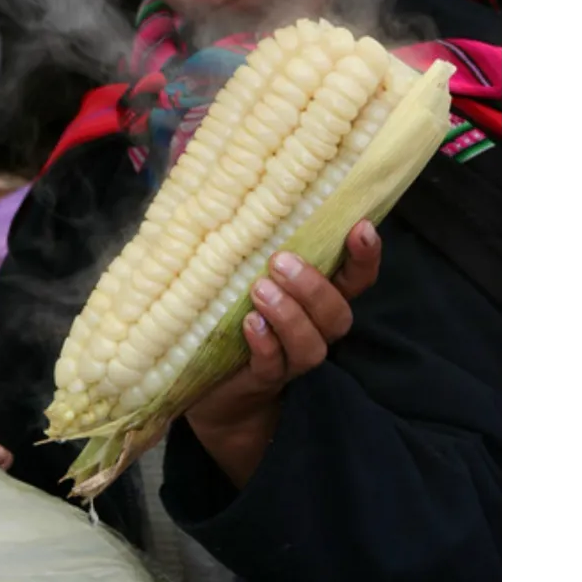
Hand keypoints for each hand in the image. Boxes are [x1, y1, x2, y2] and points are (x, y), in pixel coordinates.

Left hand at [186, 220, 381, 486]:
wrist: (216, 387)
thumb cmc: (238, 315)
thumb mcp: (254, 277)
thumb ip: (265, 250)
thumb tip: (250, 194)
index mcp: (319, 300)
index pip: (356, 279)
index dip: (365, 257)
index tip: (360, 228)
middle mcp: (315, 330)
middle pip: (337, 314)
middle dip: (313, 287)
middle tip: (280, 261)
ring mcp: (292, 359)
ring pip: (311, 345)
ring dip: (289, 315)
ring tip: (260, 289)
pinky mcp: (263, 380)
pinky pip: (273, 366)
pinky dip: (265, 344)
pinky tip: (249, 324)